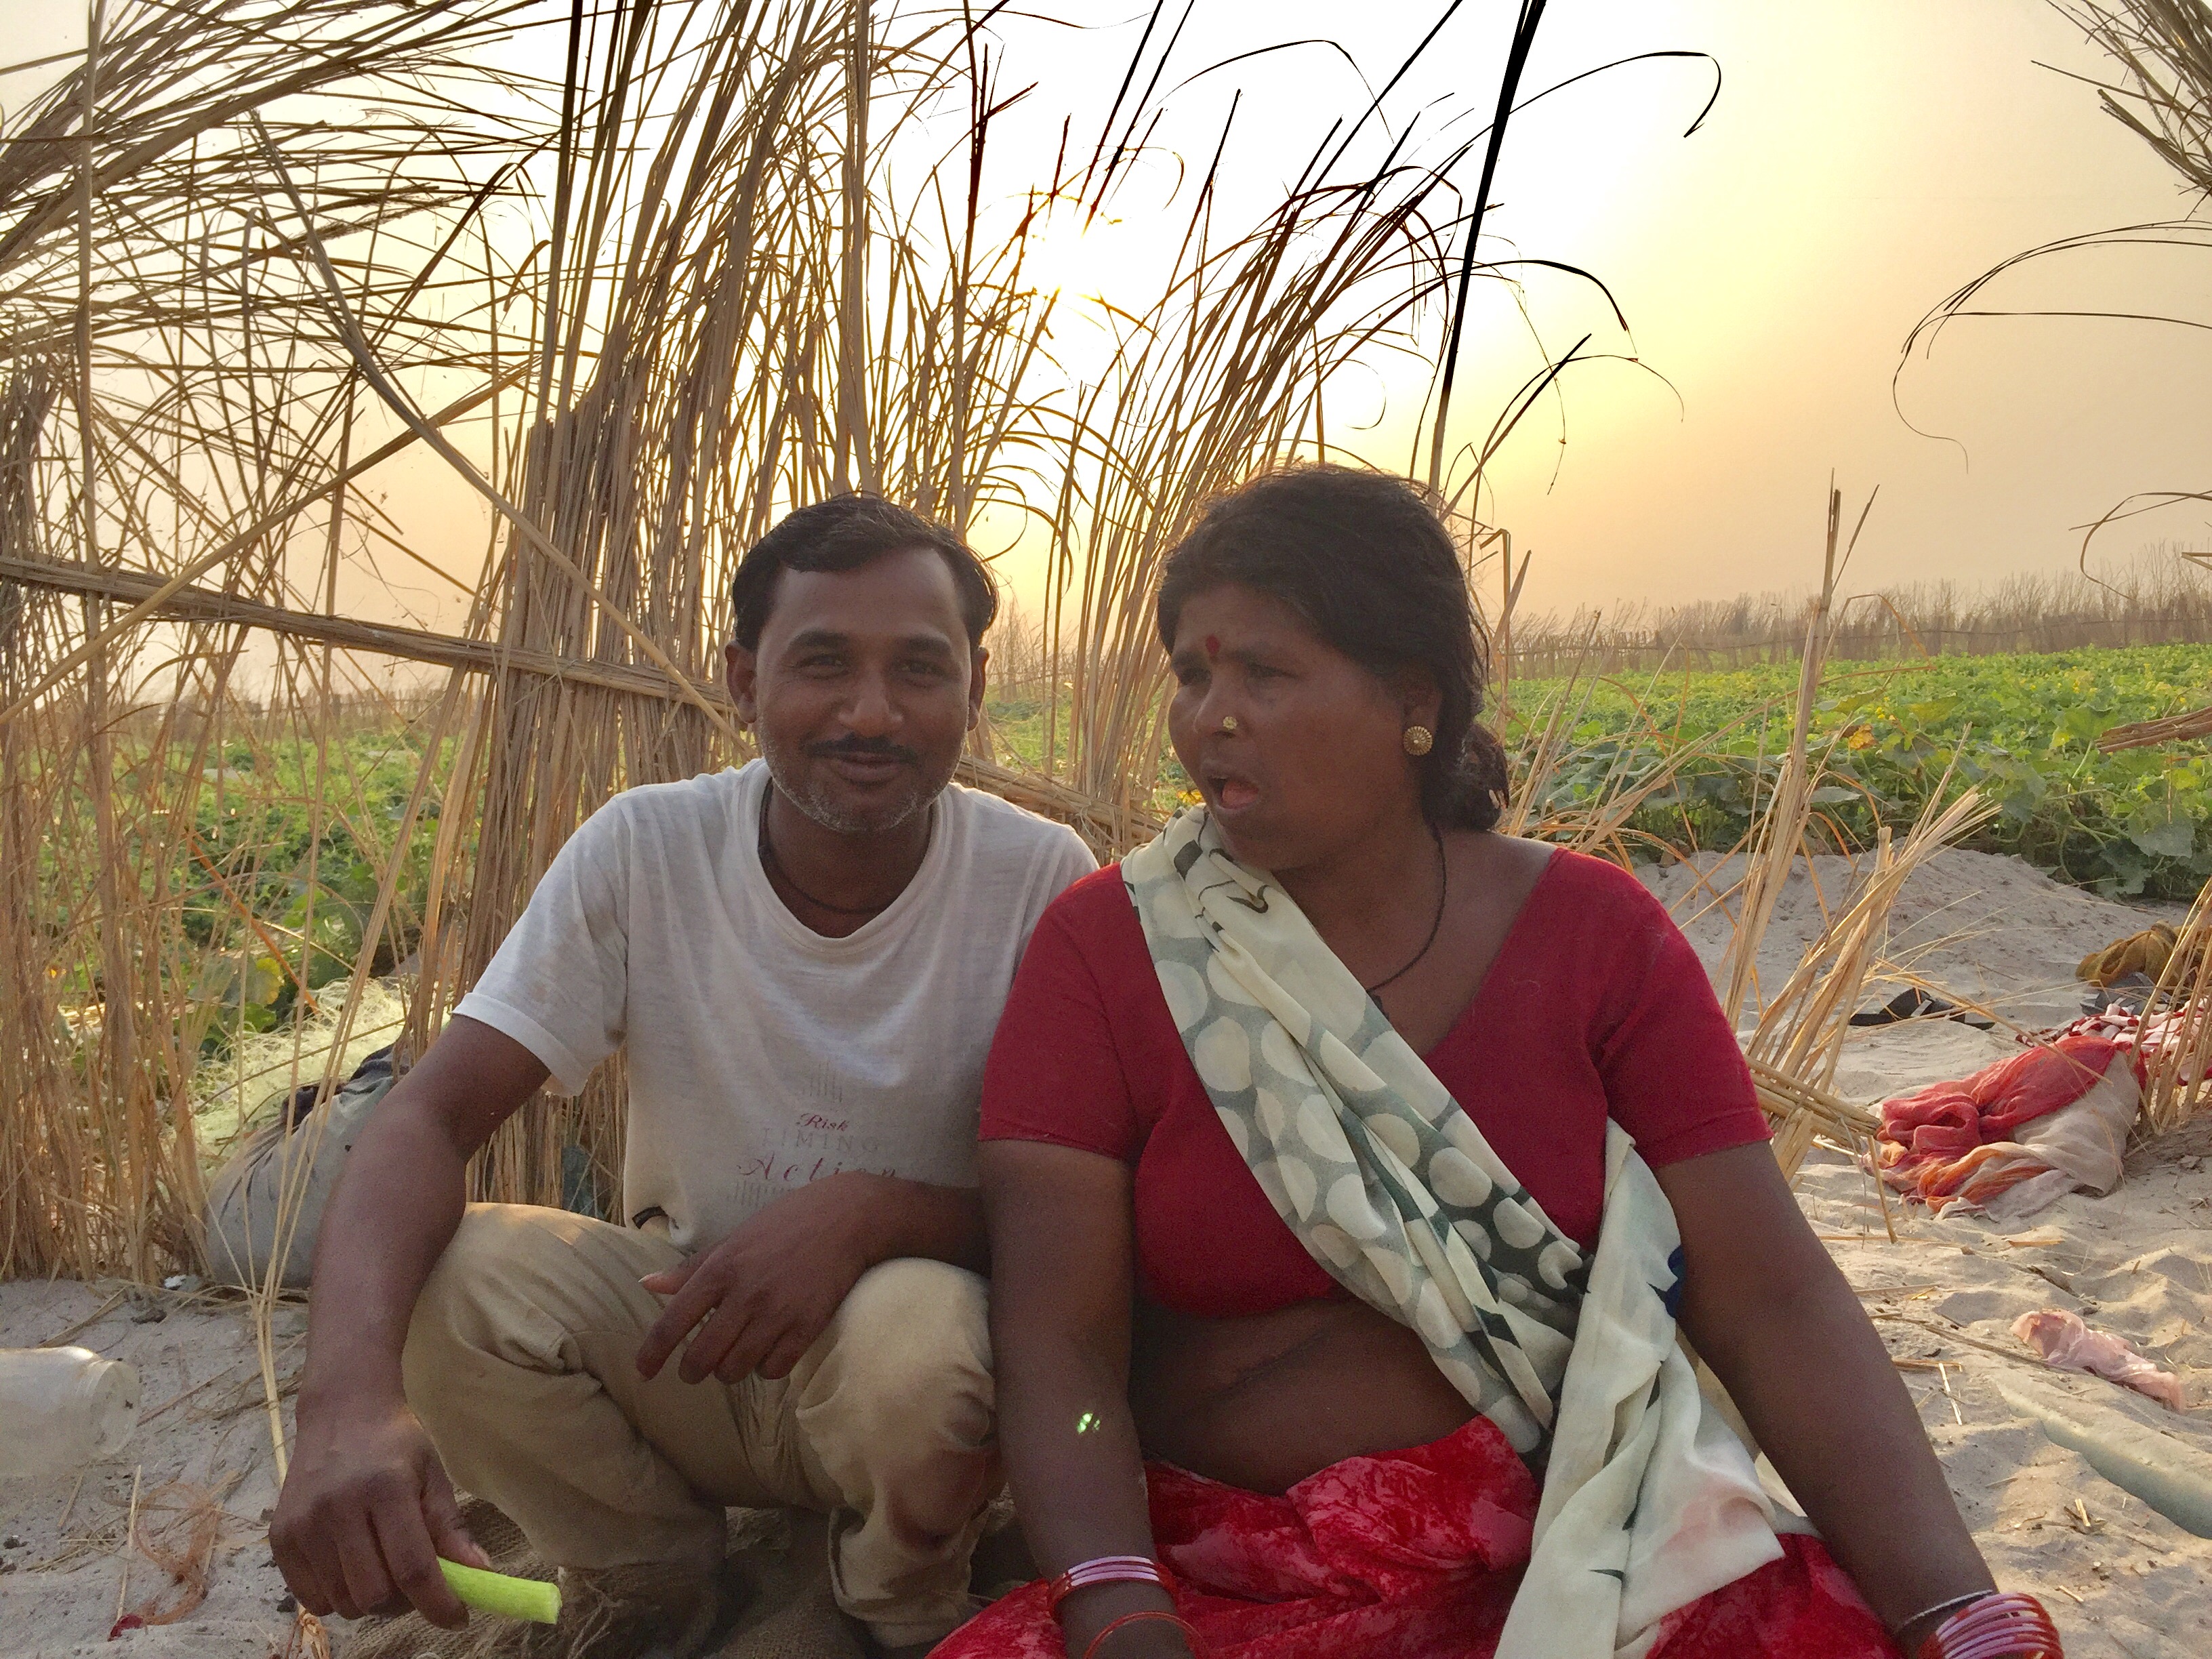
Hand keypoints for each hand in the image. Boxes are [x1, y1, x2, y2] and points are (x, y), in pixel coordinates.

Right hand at [270, 1391, 491, 1624]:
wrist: (342, 1413)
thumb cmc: (396, 1444)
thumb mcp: (432, 1475)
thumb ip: (451, 1528)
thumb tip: (481, 1575)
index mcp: (385, 1488)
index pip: (413, 1566)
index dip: (438, 1602)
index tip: (458, 1618)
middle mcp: (338, 1508)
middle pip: (374, 1593)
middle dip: (404, 1602)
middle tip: (416, 1583)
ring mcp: (303, 1525)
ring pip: (342, 1603)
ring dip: (370, 1602)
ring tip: (383, 1570)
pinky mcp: (279, 1538)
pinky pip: (310, 1599)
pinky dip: (337, 1597)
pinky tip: (351, 1568)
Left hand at [635, 1171, 884, 1385]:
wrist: (847, 1217)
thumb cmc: (785, 1224)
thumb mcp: (733, 1240)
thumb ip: (690, 1269)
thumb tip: (648, 1285)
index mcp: (720, 1269)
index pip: (673, 1322)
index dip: (652, 1353)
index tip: (643, 1373)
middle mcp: (744, 1294)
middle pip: (702, 1358)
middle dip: (693, 1371)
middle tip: (697, 1368)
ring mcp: (776, 1312)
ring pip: (735, 1369)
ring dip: (729, 1371)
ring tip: (736, 1357)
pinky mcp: (807, 1326)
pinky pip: (773, 1370)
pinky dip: (766, 1369)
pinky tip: (768, 1353)